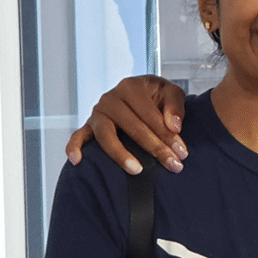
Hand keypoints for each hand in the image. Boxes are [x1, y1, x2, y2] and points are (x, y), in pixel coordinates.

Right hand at [64, 75, 187, 174]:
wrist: (142, 93)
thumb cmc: (157, 95)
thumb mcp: (171, 92)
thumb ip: (175, 106)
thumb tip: (174, 126)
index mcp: (131, 87)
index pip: (150, 115)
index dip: (168, 135)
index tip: (182, 153)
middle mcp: (110, 98)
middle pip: (133, 127)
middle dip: (155, 148)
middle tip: (173, 165)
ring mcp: (97, 112)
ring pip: (106, 136)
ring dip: (121, 155)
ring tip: (137, 170)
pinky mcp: (88, 125)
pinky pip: (78, 137)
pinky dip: (74, 147)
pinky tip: (78, 161)